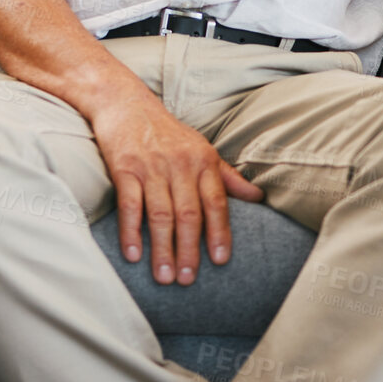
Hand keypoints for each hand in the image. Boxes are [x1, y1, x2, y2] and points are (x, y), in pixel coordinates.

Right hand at [90, 87, 263, 285]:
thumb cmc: (167, 132)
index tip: (219, 260)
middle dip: (188, 249)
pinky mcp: (124, 168)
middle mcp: (180, 164)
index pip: (216, 202)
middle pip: (188, 213)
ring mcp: (151, 167)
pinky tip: (133, 254)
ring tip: (164, 276)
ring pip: (160, 214)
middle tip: (187, 279)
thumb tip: (258, 197)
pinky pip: (130, 205)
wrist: (125, 103)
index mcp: (203, 161)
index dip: (219, 232)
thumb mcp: (202, 148)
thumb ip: (227, 176)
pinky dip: (131, 231)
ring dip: (162, 248)